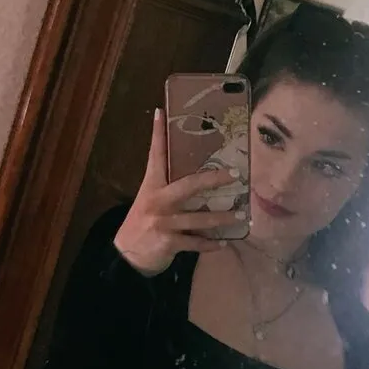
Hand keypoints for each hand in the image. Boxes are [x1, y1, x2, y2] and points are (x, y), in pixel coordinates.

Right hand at [113, 108, 241, 275]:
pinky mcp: (168, 243)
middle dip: (213, 179)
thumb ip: (166, 187)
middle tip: (234, 174)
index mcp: (152, 186)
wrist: (127, 255)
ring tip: (241, 215)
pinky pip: (195, 243)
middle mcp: (158, 202)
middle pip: (188, 186)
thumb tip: (193, 175)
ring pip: (198, 219)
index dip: (157, 134)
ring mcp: (163, 223)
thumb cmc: (143, 222)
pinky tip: (224, 243)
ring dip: (221, 218)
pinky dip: (210, 244)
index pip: (155, 156)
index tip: (161, 113)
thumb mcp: (149, 200)